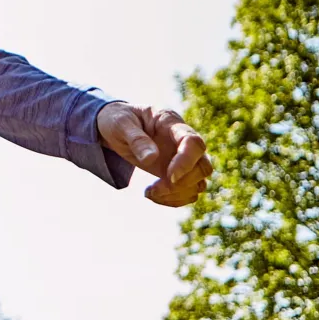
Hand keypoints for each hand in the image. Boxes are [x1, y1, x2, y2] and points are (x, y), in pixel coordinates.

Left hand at [97, 102, 212, 206]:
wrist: (115, 127)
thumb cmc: (117, 120)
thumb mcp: (119, 124)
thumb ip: (136, 139)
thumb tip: (151, 158)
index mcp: (170, 122)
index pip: (193, 142)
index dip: (186, 161)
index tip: (170, 177)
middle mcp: (182, 140)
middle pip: (203, 166)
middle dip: (182, 184)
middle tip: (155, 188)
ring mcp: (182, 158)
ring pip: (199, 182)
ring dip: (177, 194)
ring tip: (149, 193)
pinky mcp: (177, 173)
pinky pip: (189, 192)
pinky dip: (174, 199)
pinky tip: (153, 195)